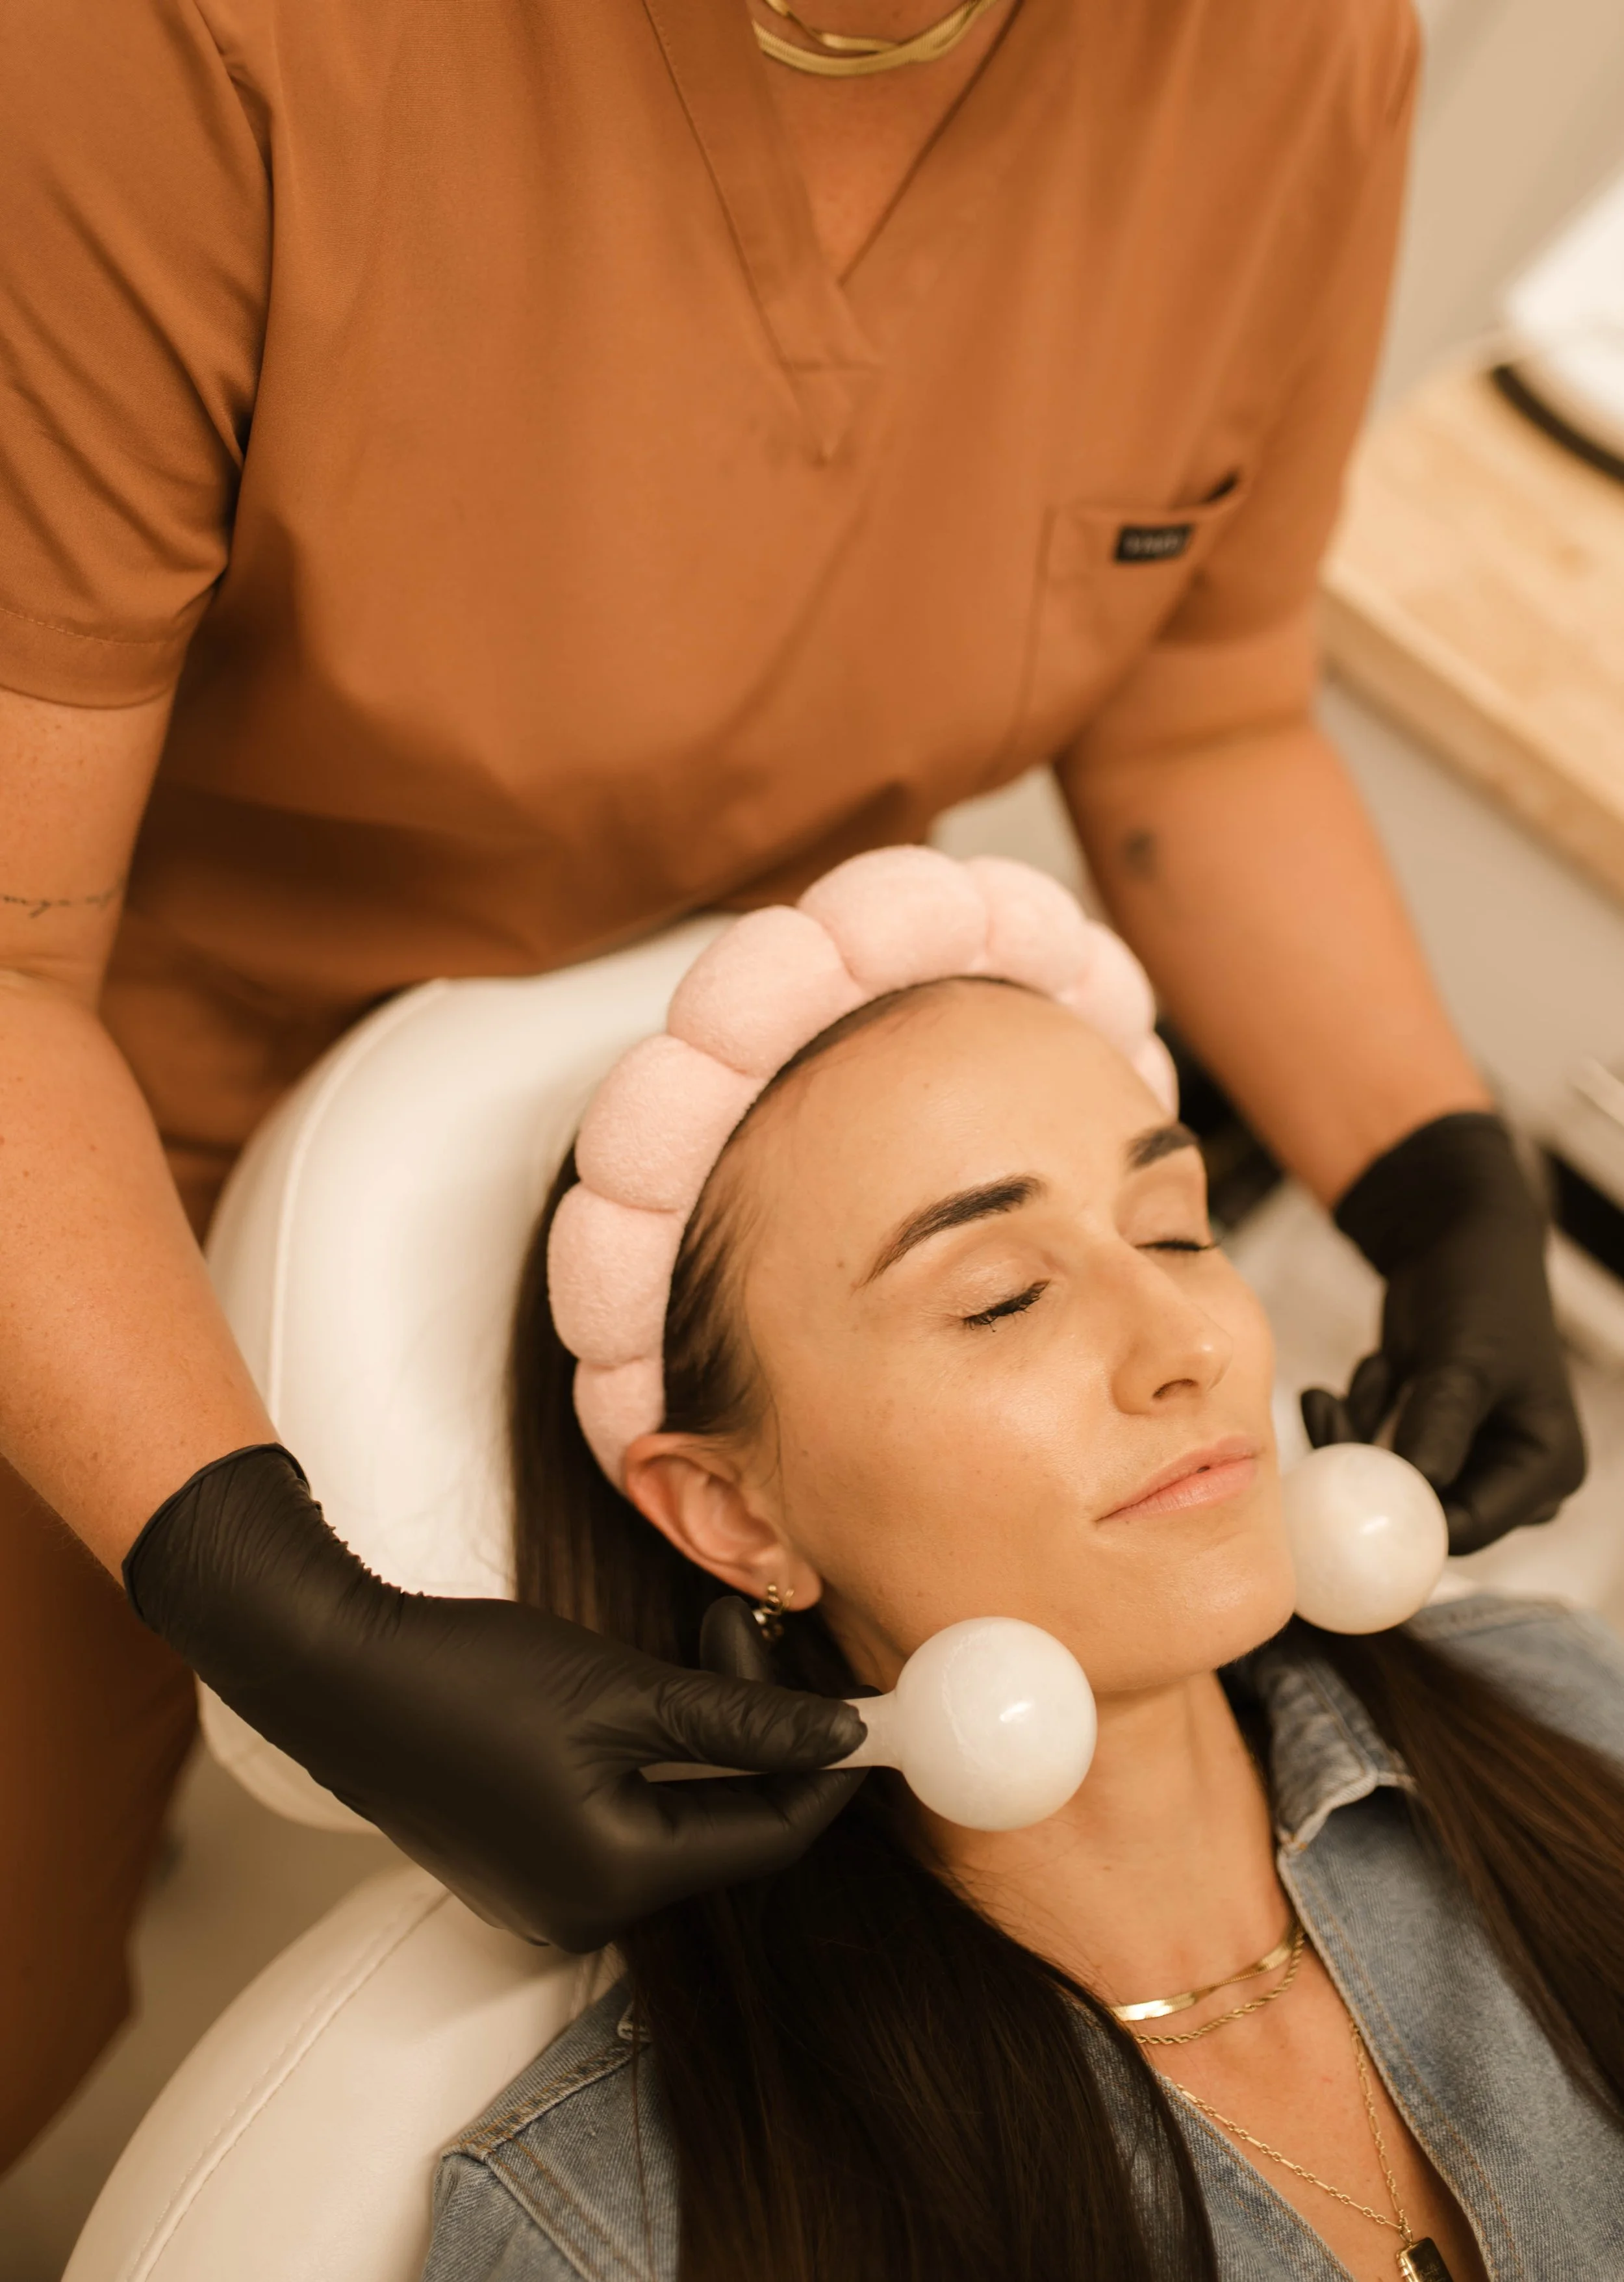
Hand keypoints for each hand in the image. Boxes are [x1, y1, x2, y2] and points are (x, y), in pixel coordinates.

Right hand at [124, 1445, 864, 1949]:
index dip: (823, 1769)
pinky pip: (622, 1815)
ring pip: (675, 1815)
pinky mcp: (520, 1861)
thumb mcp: (621, 1691)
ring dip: (704, 1735)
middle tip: (737, 1629)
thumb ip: (738, 1723)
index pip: (767, 1839)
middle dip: (754, 1732)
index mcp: (615, 1882)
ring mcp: (545, 1892)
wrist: (332, 1671)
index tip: (862, 1704)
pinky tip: (640, 1688)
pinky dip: (651, 1754)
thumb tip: (843, 1739)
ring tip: (694, 1641)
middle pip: (723, 1827)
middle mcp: (583, 1910)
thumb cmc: (466, 1677)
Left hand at [1301, 1113, 1585, 1554]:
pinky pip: (1375, 1452)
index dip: (1401, 1521)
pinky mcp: (1427, 1439)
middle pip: (1422, 1512)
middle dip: (1369, 1470)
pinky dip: (1364, 1413)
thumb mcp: (1462, 1360)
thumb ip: (1440, 1424)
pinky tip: (1382, 1365)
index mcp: (1546, 1467)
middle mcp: (1510, 1476)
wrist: (1454, 1238)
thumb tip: (1415, 1487)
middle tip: (1327, 1417)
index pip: (1469, 1528)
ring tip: (1371, 1372)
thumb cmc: (1476, 1292)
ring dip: (1359, 1434)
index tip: (1342, 1487)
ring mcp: (1467, 1460)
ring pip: (1387, 1484)